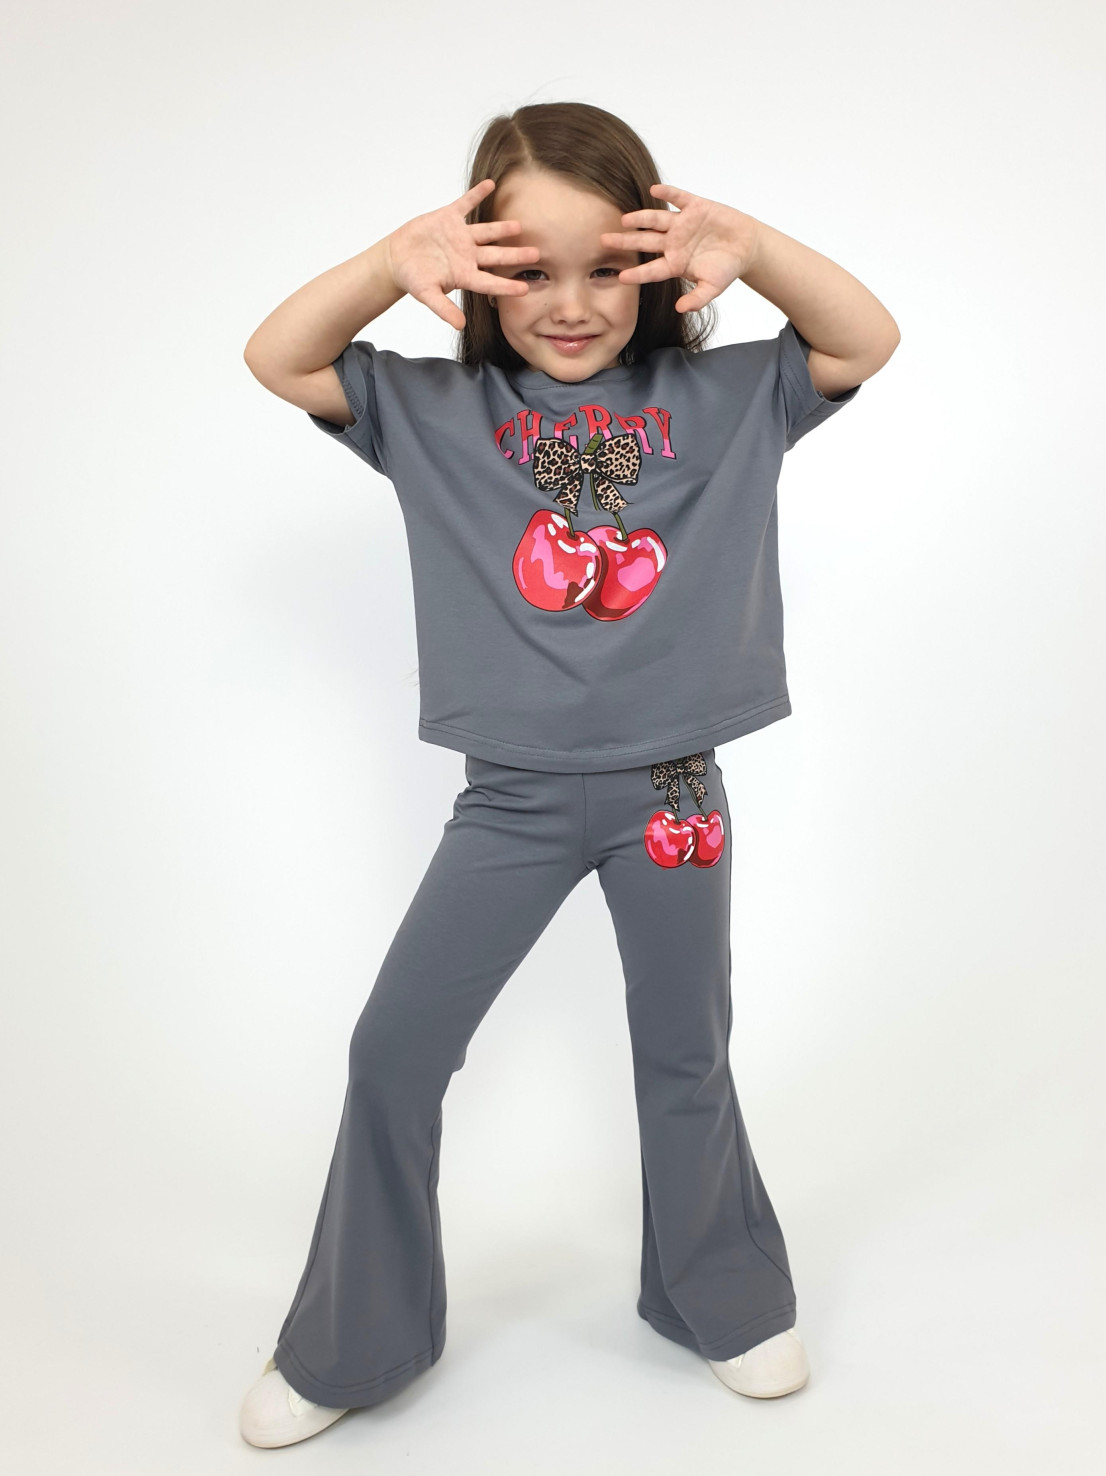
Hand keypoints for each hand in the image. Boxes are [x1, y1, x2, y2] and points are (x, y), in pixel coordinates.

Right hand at [383, 178, 539, 329]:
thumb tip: (459, 325)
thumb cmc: (413, 279)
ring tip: (519, 225)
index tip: (525, 288)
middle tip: (536, 254)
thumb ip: (443, 309)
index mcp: (464, 275)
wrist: (398, 258)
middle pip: (496, 255)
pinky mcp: (448, 218)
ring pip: (486, 231)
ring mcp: (460, 236)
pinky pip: (466, 204)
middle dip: (515, 255)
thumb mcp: (427, 295)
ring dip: (502, 228)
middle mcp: (467, 255)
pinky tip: (491, 184)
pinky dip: (477, 194)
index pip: (490, 282)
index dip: (507, 285)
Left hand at [599, 184, 761, 312]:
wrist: (746, 246)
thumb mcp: (712, 288)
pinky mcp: (695, 207)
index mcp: (675, 263)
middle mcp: (673, 242)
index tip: (621, 276)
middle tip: (604, 241)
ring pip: (656, 220)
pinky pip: (679, 198)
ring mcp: (682, 224)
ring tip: (625, 219)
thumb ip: (697, 299)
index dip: (637, 273)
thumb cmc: (727, 268)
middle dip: (626, 242)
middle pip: (645, 242)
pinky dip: (668, 193)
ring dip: (641, 219)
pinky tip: (654, 189)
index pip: (651, 269)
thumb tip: (680, 308)